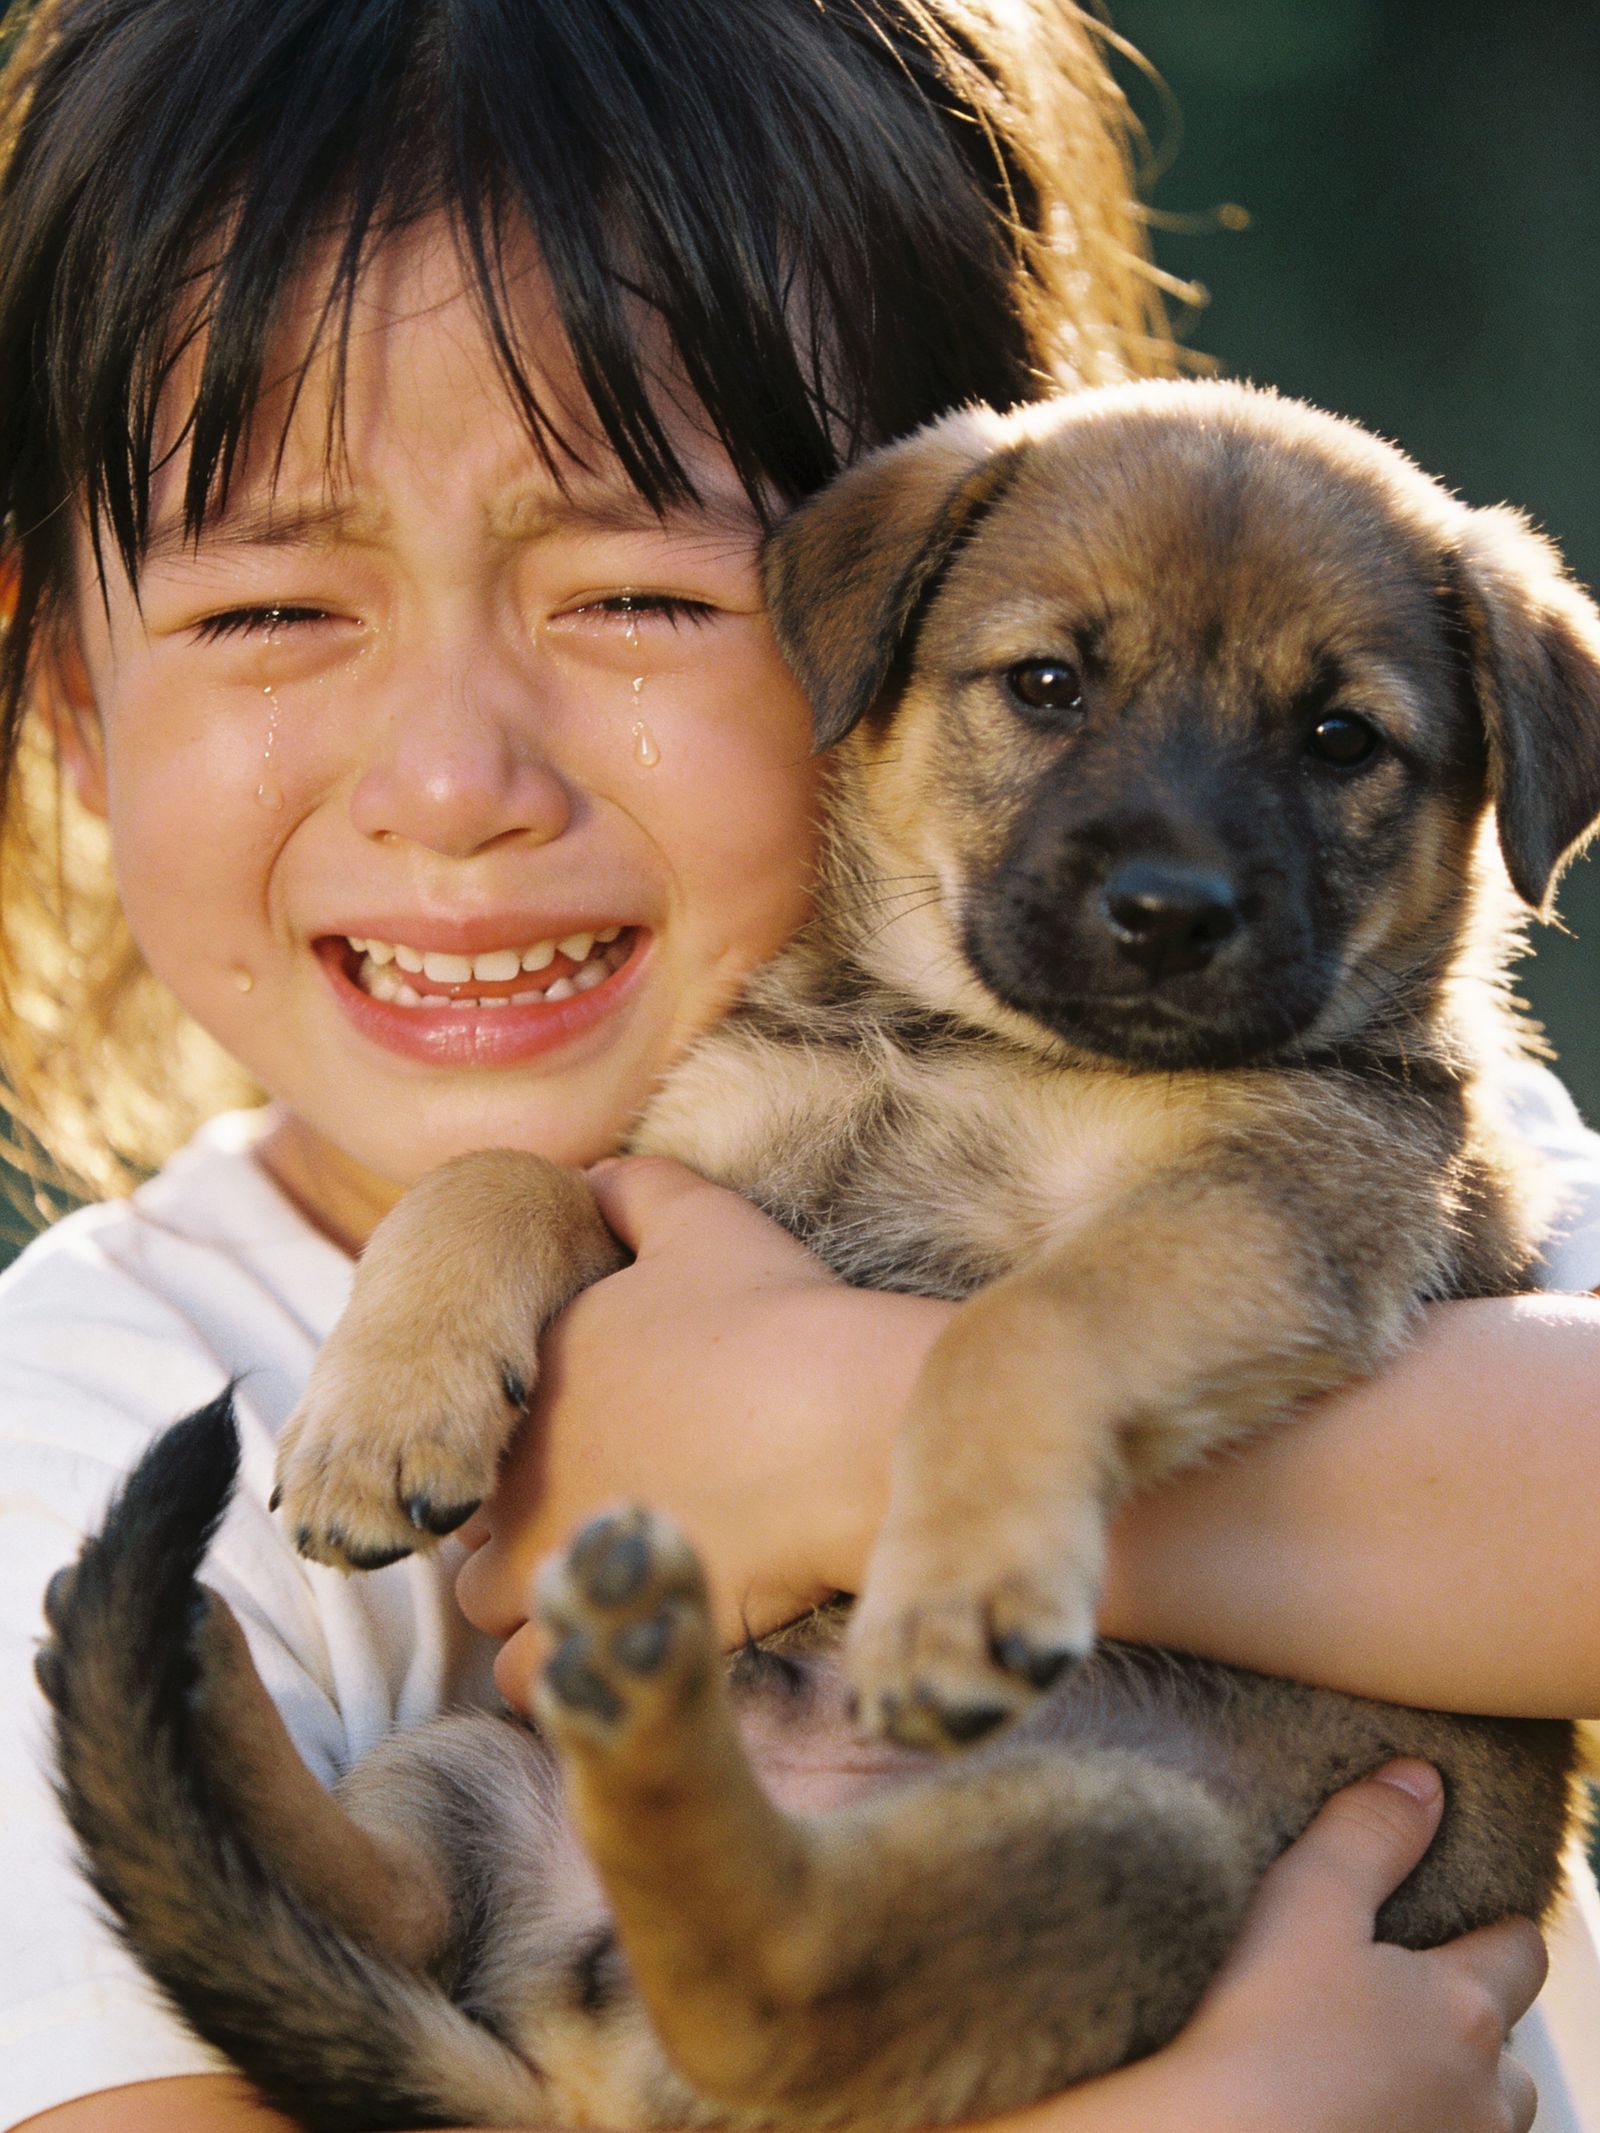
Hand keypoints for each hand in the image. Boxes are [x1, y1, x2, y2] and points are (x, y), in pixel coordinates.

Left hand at [455, 1157, 948, 1706]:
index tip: (595, 1448)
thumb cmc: (781, 1320)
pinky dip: (566, 1670)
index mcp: (527, 1374)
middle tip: (605, 1521)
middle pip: (473, 1520)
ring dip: (535, 1601)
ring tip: (615, 1588)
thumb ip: (636, 1191)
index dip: (530, 1443)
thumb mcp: (705, 1221)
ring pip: (486, 1605)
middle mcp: (513, 1469)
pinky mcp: (594, 1627)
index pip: (479, 1426)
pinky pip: (530, 1680)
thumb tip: (591, 1178)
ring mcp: (546, 1557)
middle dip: (519, 1527)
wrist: (846, 1424)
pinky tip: (628, 1635)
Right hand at [992, 1761, 1544, 2132]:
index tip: (1466, 1918)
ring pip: (1478, 2120)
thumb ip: (1368, 1832)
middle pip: (1509, 2053)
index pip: (1520, 1953)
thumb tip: (1422, 1780)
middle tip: (1399, 2000)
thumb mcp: (1304, 1903)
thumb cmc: (1253, 2033)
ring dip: (1444, 2093)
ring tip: (1371, 2063)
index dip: (1496, 1929)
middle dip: (1471, 2026)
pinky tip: (1346, 2109)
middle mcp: (1481, 2102)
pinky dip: (1403, 2126)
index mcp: (1465, 2012)